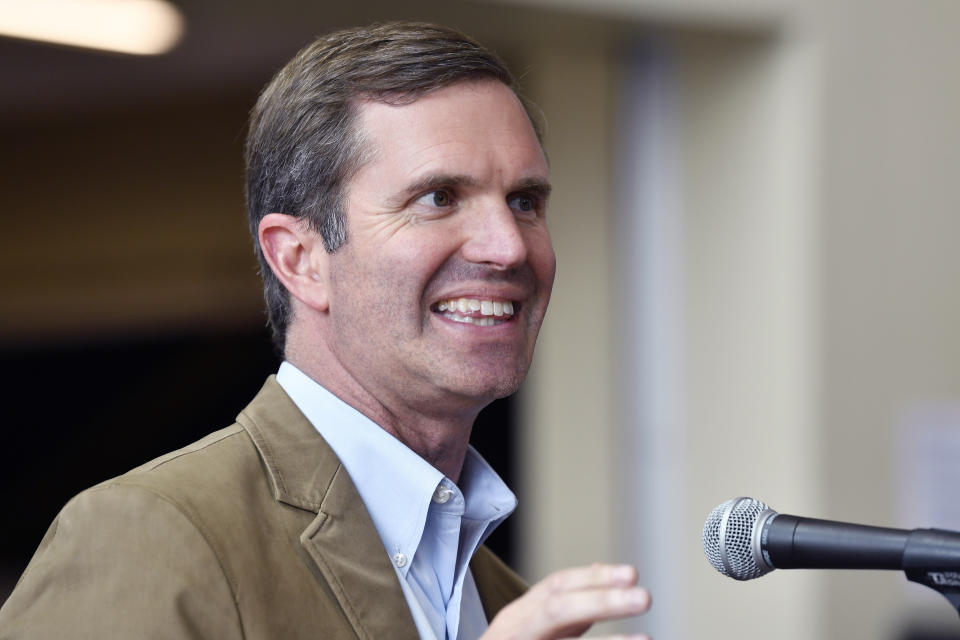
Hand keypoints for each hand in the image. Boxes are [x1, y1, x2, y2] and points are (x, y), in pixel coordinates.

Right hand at [481, 563, 651, 639]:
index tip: (632, 574)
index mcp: (519, 617)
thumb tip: (602, 570)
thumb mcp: (531, 624)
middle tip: (644, 597)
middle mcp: (516, 634)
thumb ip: (566, 603)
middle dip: (601, 602)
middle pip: (557, 611)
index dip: (593, 579)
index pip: (555, 587)